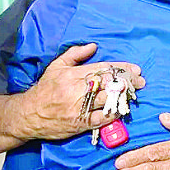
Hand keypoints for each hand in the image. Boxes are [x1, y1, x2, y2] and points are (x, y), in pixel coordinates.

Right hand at [10, 43, 145, 141]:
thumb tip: (93, 46)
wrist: (29, 114)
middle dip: (128, 83)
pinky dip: (113, 114)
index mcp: (73, 75)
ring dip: (124, 97)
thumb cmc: (45, 89)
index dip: (122, 69)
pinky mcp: (79, 124)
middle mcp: (77, 91)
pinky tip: (122, 110)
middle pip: (109, 85)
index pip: (103, 69)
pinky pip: (101, 119)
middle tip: (140, 82)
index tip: (136, 69)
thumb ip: (75, 54)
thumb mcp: (57, 66)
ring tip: (134, 94)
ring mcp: (79, 108)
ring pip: (107, 101)